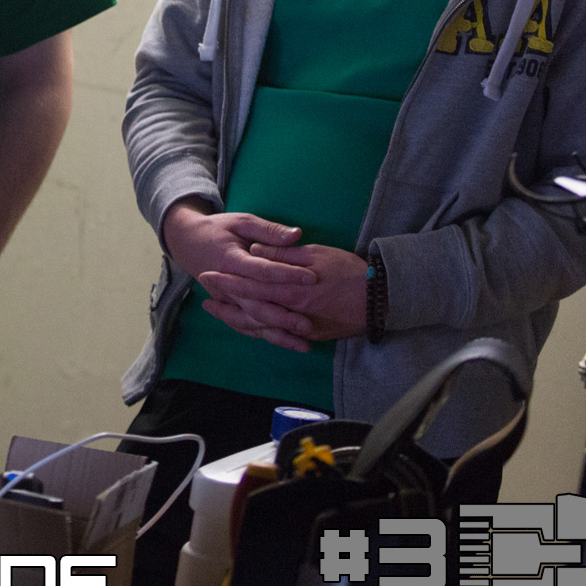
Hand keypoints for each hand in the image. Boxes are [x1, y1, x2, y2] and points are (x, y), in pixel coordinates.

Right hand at [160, 199, 315, 351]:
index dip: (287, 275)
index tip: (312, 278)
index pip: (262, 271)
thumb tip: (296, 235)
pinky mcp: (228, 307)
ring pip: (252, 322)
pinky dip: (267, 337)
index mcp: (231, 260)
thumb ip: (268, 230)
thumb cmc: (218, 230)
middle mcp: (226, 285)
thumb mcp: (241, 221)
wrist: (187, 242)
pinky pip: (247, 327)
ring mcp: (226, 300)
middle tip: (309, 324)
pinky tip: (289, 344)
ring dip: (277, 334)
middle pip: (256, 305)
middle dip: (283, 317)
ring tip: (304, 343)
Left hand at [199, 242, 369, 352]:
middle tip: (205, 295)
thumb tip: (256, 251)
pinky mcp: (309, 334)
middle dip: (226, 300)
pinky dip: (259, 329)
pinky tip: (247, 324)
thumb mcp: (316, 254)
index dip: (227, 280)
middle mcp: (291, 311)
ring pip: (261, 325)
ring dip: (237, 317)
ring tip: (217, 311)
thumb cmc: (349, 271)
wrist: (380, 299)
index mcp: (291, 288)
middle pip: (250, 307)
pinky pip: (278, 334)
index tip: (207, 275)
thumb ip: (284, 253)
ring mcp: (300, 326)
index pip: (251, 284)